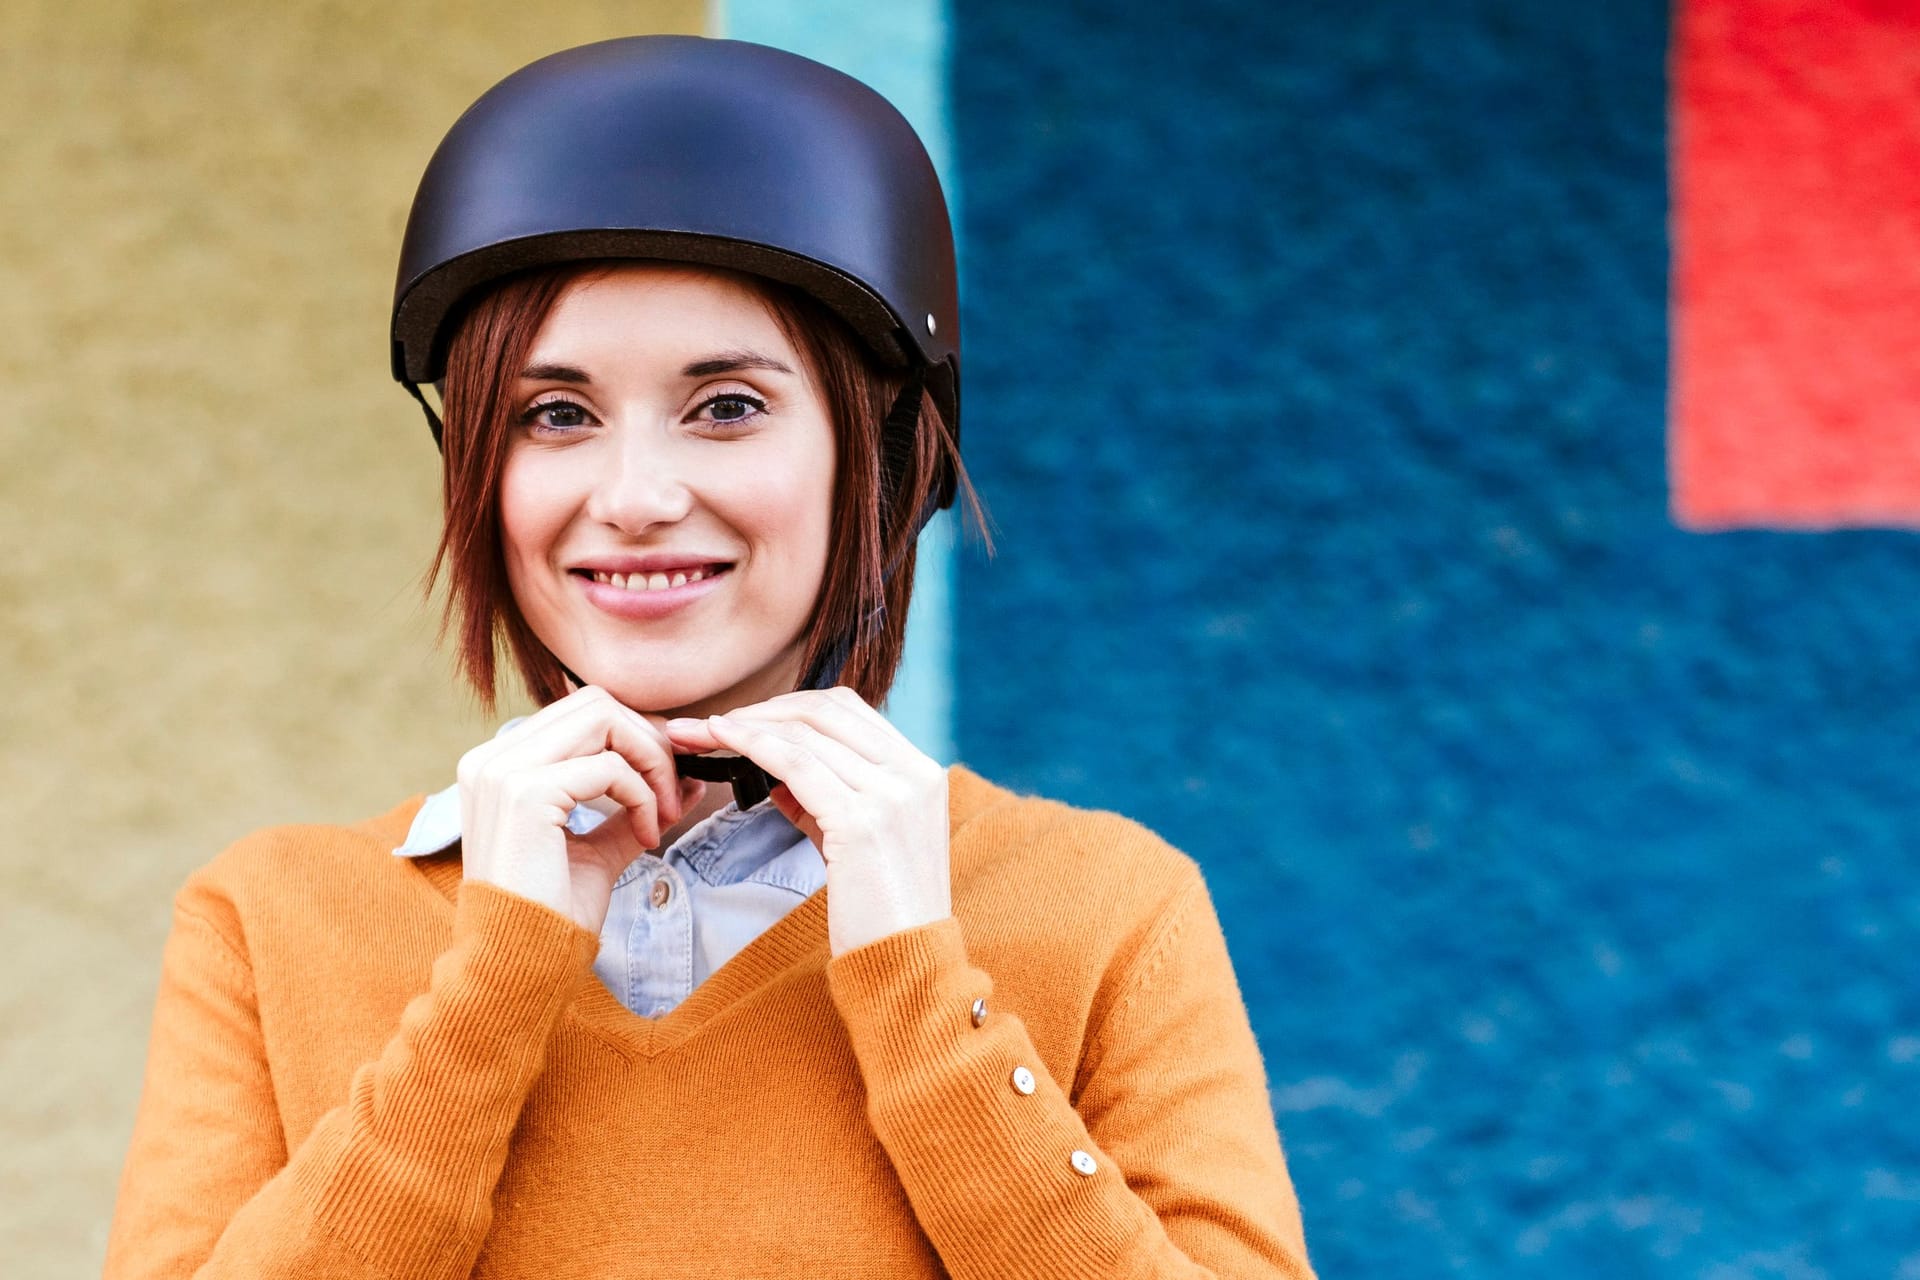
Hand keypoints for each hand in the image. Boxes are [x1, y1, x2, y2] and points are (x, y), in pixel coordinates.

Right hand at [456, 685, 703, 932]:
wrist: (520, 964)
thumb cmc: (552, 912)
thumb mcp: (598, 848)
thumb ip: (633, 807)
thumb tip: (688, 780)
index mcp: (499, 764)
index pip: (583, 712)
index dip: (636, 736)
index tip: (667, 779)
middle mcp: (492, 758)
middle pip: (596, 704)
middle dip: (649, 741)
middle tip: (673, 792)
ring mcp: (502, 771)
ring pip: (604, 720)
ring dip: (650, 761)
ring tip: (662, 812)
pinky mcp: (524, 793)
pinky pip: (609, 768)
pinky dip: (642, 796)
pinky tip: (647, 835)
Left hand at [664, 687, 950, 955]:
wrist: (907, 966)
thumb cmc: (879, 915)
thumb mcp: (858, 843)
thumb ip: (824, 802)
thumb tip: (773, 774)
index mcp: (921, 772)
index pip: (847, 711)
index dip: (787, 707)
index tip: (740, 721)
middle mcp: (914, 773)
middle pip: (825, 710)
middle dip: (760, 710)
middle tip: (706, 725)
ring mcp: (892, 794)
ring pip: (804, 732)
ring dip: (742, 725)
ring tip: (697, 734)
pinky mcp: (862, 820)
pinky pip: (795, 763)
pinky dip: (751, 745)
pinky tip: (719, 744)